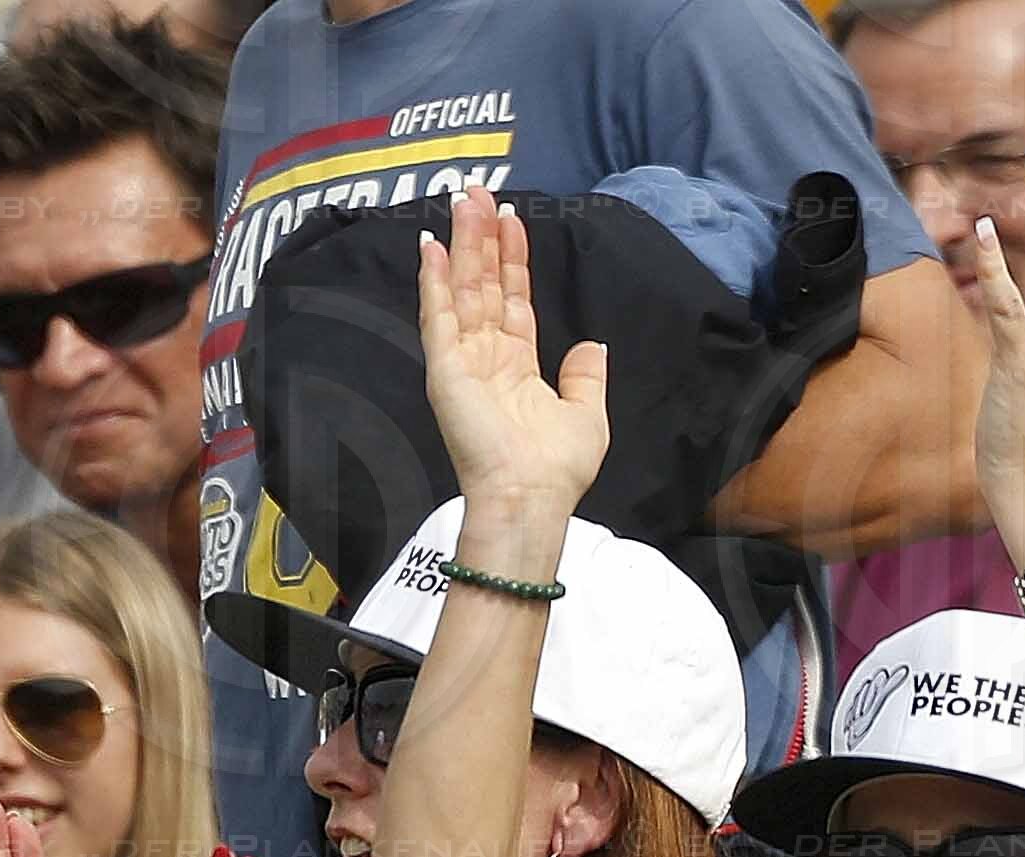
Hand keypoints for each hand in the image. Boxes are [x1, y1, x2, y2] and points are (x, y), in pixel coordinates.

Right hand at [420, 185, 611, 521]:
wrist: (530, 495)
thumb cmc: (557, 467)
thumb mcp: (588, 413)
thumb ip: (586, 376)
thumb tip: (592, 346)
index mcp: (516, 366)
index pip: (512, 299)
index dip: (512, 259)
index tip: (511, 220)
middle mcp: (486, 357)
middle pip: (484, 284)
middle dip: (481, 238)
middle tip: (476, 192)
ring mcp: (463, 361)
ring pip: (463, 289)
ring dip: (461, 243)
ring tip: (461, 199)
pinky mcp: (445, 370)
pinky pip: (439, 316)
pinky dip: (434, 282)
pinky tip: (433, 248)